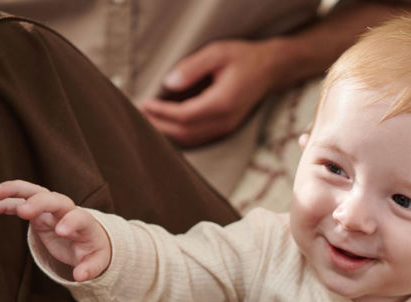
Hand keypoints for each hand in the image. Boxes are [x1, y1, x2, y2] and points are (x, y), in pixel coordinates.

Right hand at [0, 180, 109, 281]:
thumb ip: (89, 269)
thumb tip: (80, 277)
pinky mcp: (37, 214)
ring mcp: (50, 210)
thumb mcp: (96, 262)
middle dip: (38, 203)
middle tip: (23, 211)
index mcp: (85, 223)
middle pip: (54, 199)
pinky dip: (6, 203)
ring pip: (33, 193)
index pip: (79, 217)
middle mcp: (67, 211)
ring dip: (14, 191)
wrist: (88, 240)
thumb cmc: (92, 251)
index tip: (61, 232)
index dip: (71, 222)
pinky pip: (20, 203)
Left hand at [140, 38, 282, 145]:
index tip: (145, 102)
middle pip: (185, 132)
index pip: (185, 115)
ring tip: (148, 121)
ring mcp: (226, 128)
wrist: (270, 71)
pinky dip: (179, 135)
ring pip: (191, 139)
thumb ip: (192, 67)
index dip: (162, 112)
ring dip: (168, 133)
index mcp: (222, 103)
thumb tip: (169, 83)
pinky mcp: (225, 130)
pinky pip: (198, 138)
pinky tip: (166, 127)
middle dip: (160, 125)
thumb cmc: (243, 58)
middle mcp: (224, 121)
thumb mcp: (217, 53)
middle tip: (140, 114)